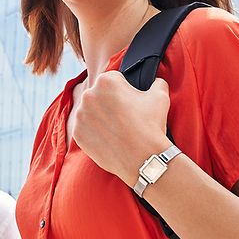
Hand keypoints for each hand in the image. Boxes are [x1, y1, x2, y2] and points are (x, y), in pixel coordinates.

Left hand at [71, 71, 170, 185]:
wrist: (143, 159)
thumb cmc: (151, 126)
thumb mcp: (160, 96)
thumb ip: (157, 82)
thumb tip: (156, 81)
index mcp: (106, 81)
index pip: (114, 79)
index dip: (125, 91)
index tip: (131, 103)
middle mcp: (88, 95)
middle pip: (100, 95)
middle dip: (110, 103)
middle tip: (125, 117)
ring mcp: (80, 115)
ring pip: (91, 111)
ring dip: (101, 117)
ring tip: (118, 129)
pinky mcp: (77, 133)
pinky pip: (86, 128)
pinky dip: (95, 132)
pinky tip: (109, 138)